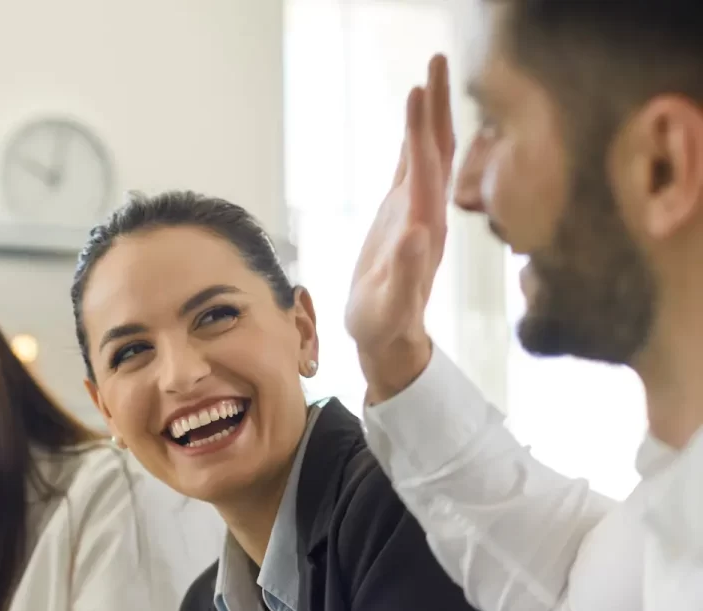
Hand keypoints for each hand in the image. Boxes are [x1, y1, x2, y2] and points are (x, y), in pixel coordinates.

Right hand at [346, 54, 454, 401]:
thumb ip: (406, 272)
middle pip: (436, 148)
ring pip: (427, 152)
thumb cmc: (385, 326)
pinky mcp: (403, 215)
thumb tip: (418, 233)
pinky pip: (412, 167)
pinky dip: (414, 138)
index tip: (415, 92)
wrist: (392, 339)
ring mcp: (417, 211)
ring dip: (430, 113)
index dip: (419, 131)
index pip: (423, 168)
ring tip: (429, 74)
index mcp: (423, 227)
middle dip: (437, 104)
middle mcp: (427, 212)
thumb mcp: (391, 304)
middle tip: (437, 58)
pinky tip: (413, 121)